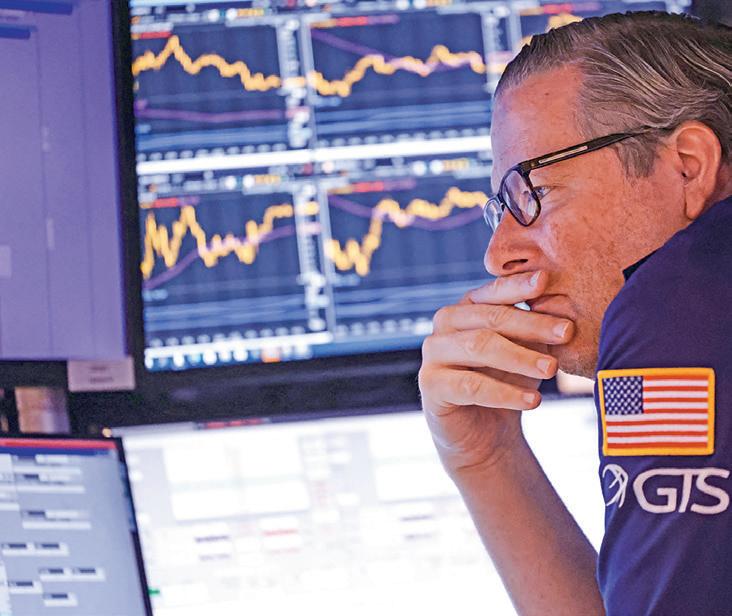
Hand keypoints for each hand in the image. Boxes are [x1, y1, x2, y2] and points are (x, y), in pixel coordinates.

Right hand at [418, 271, 574, 475]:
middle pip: (489, 318)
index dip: (518, 286)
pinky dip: (505, 393)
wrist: (484, 435)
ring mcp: (433, 353)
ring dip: (520, 357)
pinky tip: (533, 400)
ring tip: (552, 369)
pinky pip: (470, 385)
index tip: (546, 281)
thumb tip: (562, 316)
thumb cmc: (507, 384)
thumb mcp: (525, 352)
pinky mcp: (430, 384)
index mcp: (467, 308)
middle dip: (531, 324)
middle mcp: (445, 324)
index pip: (492, 292)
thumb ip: (535, 332)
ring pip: (479, 346)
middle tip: (566, 332)